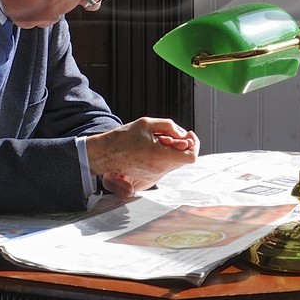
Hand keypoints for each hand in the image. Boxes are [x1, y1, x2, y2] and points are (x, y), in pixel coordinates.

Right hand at [84, 117, 199, 195]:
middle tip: (172, 135)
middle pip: (185, 159)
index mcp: (161, 156)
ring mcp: (156, 174)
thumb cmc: (124, 138)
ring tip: (160, 140)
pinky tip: (155, 146)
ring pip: (176, 162)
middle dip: (183, 145)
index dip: (194, 144)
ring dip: (174, 150)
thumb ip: (169, 126)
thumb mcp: (147, 123)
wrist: (106, 154)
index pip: (191, 157)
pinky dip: (166, 155)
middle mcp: (160, 169)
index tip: (188, 135)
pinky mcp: (151, 176)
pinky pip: (166, 165)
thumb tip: (182, 134)